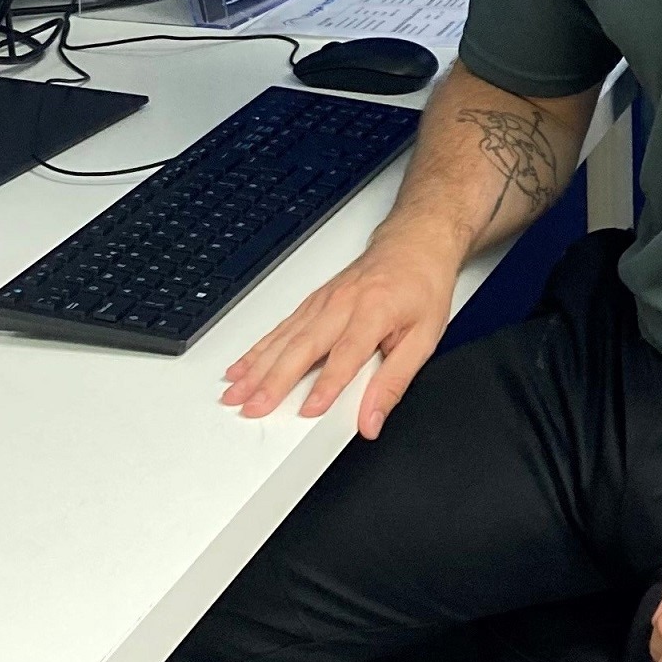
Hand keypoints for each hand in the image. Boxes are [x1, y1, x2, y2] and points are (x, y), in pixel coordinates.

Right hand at [219, 222, 458, 427]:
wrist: (414, 244)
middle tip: (253, 407)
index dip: (327, 384)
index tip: (308, 410)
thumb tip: (373, 418)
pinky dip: (258, 349)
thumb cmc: (421, 286)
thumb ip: (396, 381)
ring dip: (257, 367)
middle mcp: (343, 304)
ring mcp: (323, 301)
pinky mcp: (313, 301)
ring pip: (284, 338)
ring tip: (235, 392)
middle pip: (303, 346)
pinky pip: (281, 328)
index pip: (346, 354)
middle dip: (274, 380)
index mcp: (374, 311)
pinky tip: (243, 366)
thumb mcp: (425, 336)